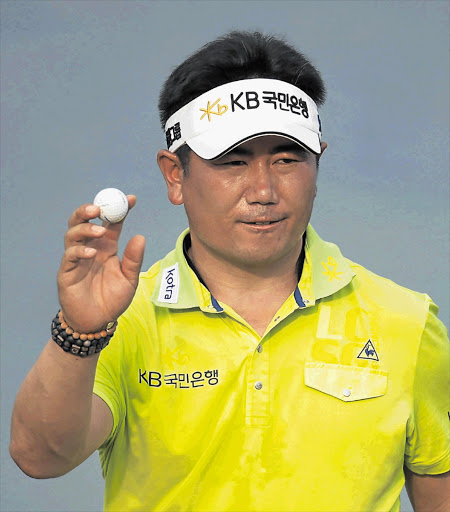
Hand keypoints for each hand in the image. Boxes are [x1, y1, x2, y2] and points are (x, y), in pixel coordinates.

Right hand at [57, 195, 144, 332]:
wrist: (97, 322)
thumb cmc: (112, 300)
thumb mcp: (129, 279)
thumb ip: (134, 259)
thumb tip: (140, 237)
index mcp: (106, 247)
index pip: (111, 223)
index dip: (119, 210)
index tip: (131, 199)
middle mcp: (90, 249)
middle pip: (84, 221)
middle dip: (89, 210)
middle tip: (100, 208)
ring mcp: (77, 259)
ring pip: (73, 234)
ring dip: (85, 228)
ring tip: (100, 230)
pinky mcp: (67, 272)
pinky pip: (70, 256)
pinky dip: (80, 251)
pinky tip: (92, 253)